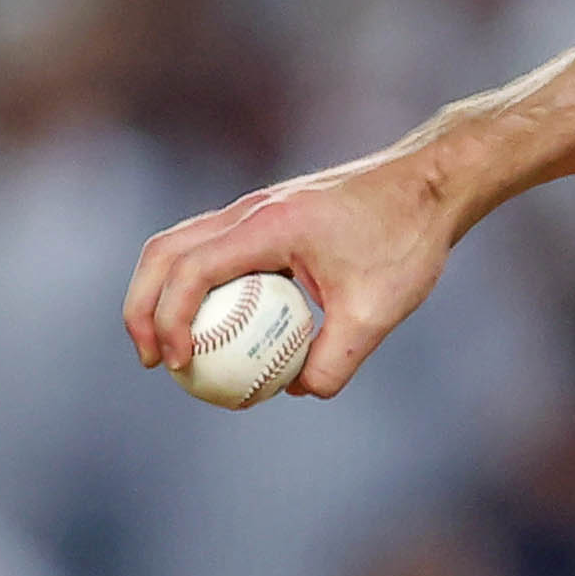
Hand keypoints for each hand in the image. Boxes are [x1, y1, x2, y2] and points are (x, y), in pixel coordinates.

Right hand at [120, 143, 461, 399]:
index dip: (172, 320)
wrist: (431, 184)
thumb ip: (335, 359)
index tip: (181, 365)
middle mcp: (250, 209)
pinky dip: (196, 283)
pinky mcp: (267, 215)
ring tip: (168, 347)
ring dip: (161, 292)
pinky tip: (216, 325)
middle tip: (151, 360)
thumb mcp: (378, 312)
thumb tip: (297, 391)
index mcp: (269, 225)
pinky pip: (212, 247)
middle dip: (143, 307)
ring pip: (180, 244)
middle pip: (164, 252)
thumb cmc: (407, 240)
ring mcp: (255, 207)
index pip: (192, 270)